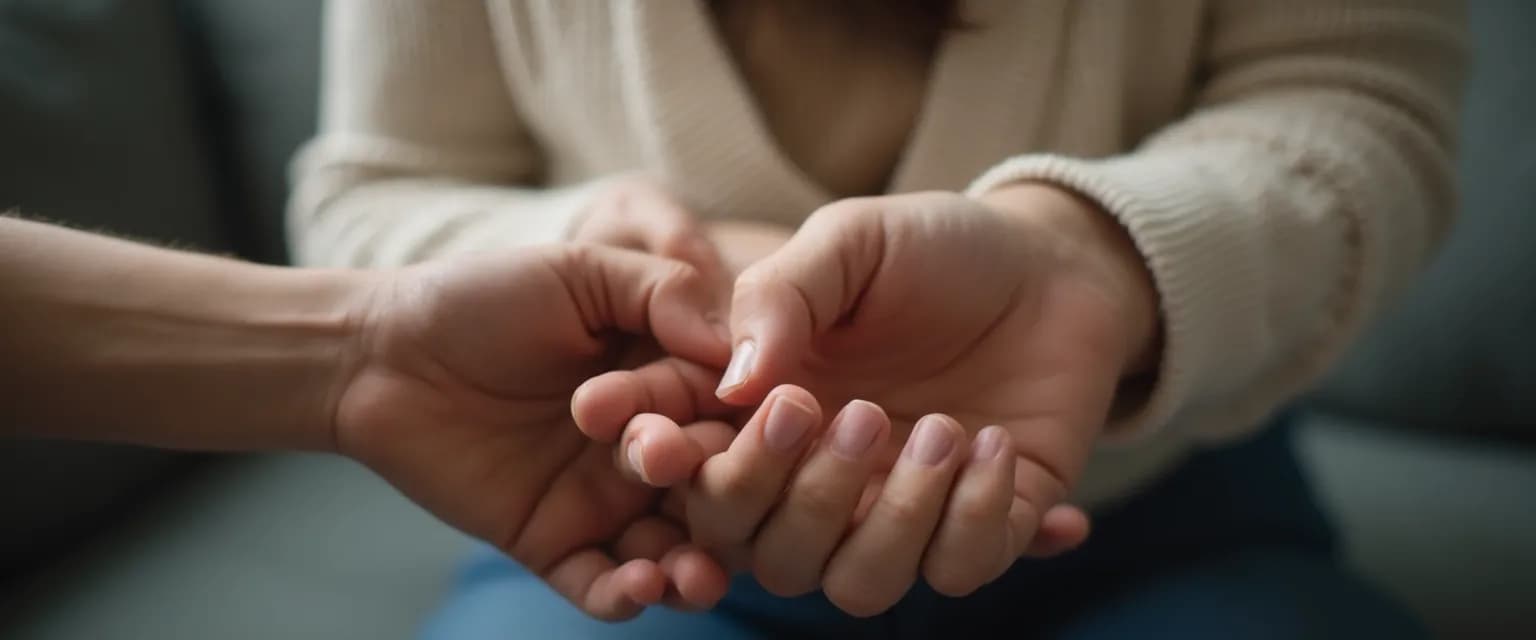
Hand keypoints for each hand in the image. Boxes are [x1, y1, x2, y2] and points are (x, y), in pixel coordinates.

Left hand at [332, 245, 735, 619]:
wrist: (380, 353)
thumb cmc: (480, 297)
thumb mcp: (579, 271)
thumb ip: (663, 291)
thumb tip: (739, 341)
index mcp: (664, 375)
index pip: (723, 407)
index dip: (741, 420)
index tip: (762, 426)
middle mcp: (644, 442)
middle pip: (708, 483)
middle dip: (717, 494)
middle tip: (689, 480)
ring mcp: (601, 498)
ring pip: (670, 547)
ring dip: (695, 570)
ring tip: (695, 578)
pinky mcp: (553, 543)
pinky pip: (600, 584)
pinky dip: (627, 595)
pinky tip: (639, 587)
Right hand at [646, 186, 1152, 613]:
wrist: (1050, 261)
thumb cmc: (934, 247)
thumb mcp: (850, 242)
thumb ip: (779, 297)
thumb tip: (735, 385)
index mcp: (765, 411)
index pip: (693, 472)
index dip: (671, 466)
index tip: (689, 436)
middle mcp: (818, 478)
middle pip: (766, 554)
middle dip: (802, 499)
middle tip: (859, 413)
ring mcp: (897, 510)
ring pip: (856, 584)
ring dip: (897, 519)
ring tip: (946, 428)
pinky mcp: (979, 526)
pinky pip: (957, 571)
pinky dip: (977, 518)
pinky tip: (999, 443)